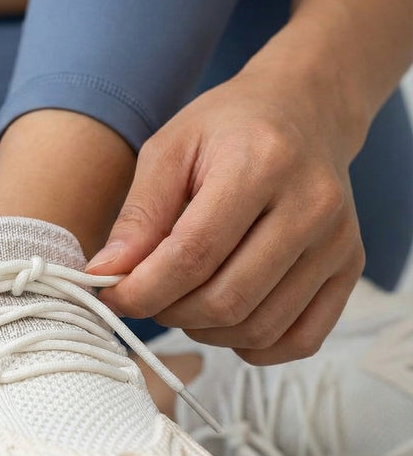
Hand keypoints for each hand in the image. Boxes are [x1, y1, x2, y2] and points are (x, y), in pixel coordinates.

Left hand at [87, 71, 364, 363]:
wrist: (305, 111)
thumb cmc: (228, 129)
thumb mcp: (169, 150)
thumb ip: (138, 215)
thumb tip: (105, 276)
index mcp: (263, 164)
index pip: (194, 254)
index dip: (144, 289)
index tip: (113, 296)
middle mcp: (312, 206)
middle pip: (227, 299)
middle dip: (169, 312)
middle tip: (148, 295)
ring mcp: (338, 242)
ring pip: (259, 327)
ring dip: (205, 330)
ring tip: (184, 299)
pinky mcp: (351, 269)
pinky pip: (299, 340)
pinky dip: (252, 344)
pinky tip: (226, 317)